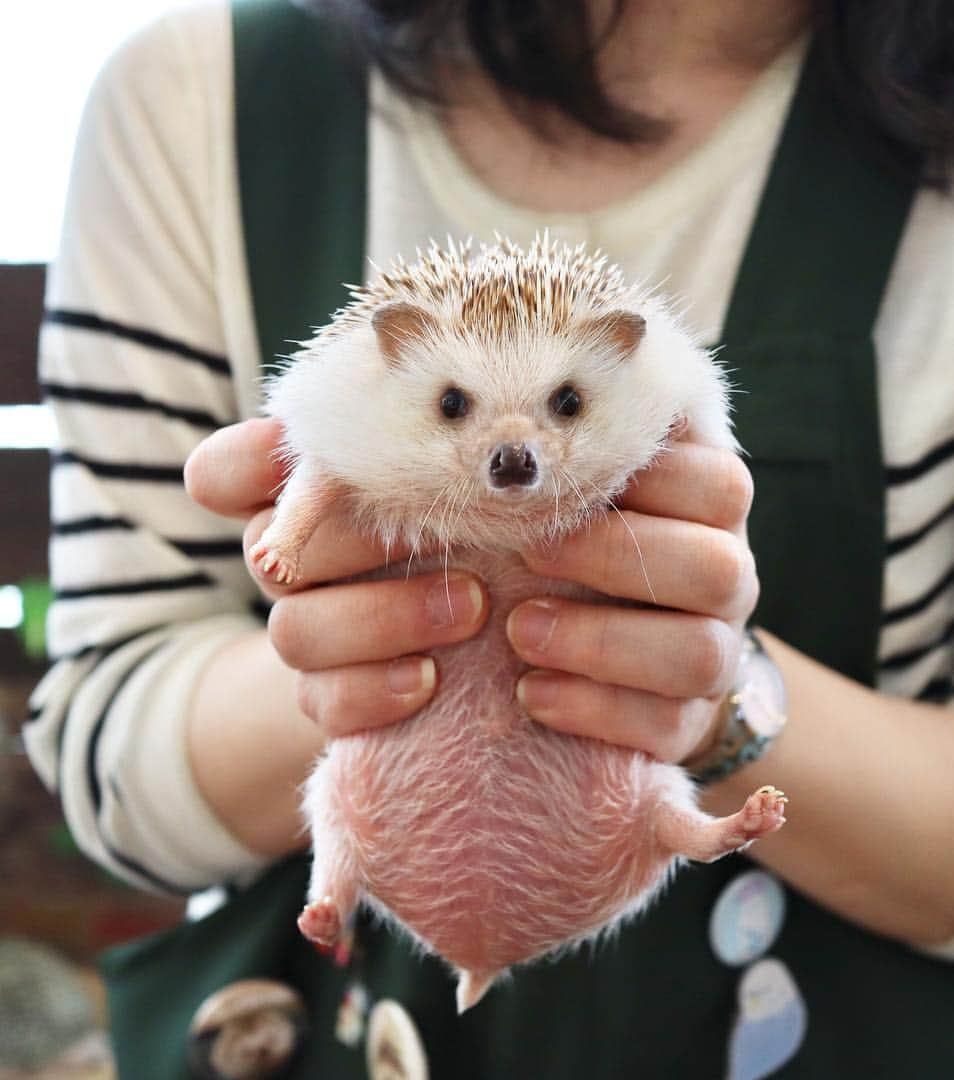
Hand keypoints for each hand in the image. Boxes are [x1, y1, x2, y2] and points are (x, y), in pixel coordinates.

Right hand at [185, 418, 489, 736]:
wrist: (494, 646)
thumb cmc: (491, 535)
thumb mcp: (474, 487)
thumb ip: (440, 451)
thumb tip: (438, 368)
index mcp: (307, 499)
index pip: (226, 472)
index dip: (242, 463)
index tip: (286, 455)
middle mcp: (292, 563)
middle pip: (268, 549)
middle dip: (354, 540)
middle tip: (444, 533)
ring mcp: (308, 633)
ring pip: (295, 631)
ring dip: (383, 618)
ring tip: (473, 607)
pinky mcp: (329, 699)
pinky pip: (323, 701)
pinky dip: (374, 690)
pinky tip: (431, 678)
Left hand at [507, 441, 757, 763]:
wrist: (619, 651)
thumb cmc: (586, 543)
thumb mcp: (593, 491)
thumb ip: (590, 453)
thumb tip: (555, 382)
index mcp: (714, 512)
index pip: (717, 484)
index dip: (645, 482)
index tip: (556, 483)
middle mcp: (732, 580)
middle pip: (716, 569)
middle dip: (614, 558)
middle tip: (527, 550)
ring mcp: (720, 655)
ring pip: (699, 654)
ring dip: (601, 642)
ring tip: (521, 631)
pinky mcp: (690, 721)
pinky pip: (666, 725)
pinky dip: (594, 710)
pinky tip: (533, 694)